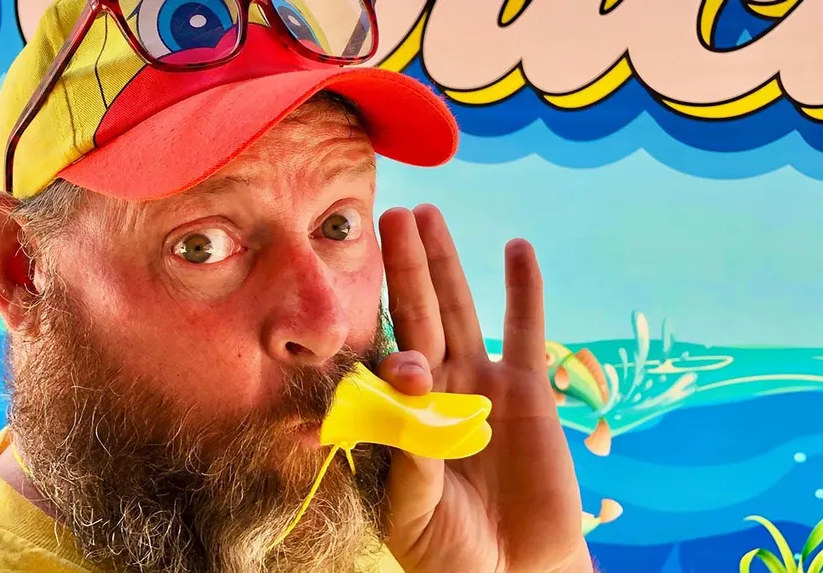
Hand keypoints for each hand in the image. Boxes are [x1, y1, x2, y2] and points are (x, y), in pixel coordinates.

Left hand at [376, 204, 592, 572]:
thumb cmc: (452, 551)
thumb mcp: (416, 508)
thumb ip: (409, 451)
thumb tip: (407, 384)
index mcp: (400, 416)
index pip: (384, 361)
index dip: (387, 348)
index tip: (405, 366)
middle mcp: (437, 389)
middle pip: (416, 315)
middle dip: (403, 268)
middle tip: (390, 215)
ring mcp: (481, 384)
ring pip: (460, 310)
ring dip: (446, 264)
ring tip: (429, 215)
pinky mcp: (527, 391)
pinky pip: (527, 331)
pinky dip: (524, 291)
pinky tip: (518, 249)